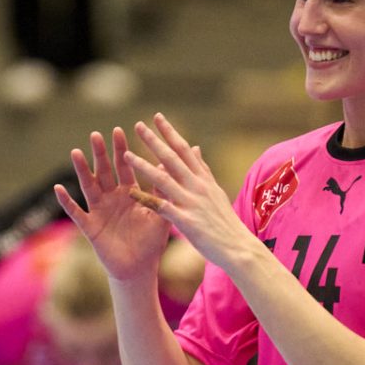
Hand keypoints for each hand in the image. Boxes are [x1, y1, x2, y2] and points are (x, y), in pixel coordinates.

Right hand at [56, 128, 173, 282]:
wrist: (139, 269)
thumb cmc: (151, 242)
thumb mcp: (161, 215)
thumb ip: (164, 191)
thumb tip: (170, 166)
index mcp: (129, 193)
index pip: (125, 166)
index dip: (121, 149)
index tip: (119, 130)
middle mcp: (112, 198)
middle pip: (104, 171)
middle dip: (100, 153)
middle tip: (96, 134)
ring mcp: (99, 211)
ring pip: (88, 186)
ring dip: (82, 170)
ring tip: (75, 152)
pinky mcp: (90, 227)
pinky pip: (76, 212)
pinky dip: (67, 201)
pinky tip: (59, 188)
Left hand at [124, 114, 259, 271]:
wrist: (238, 247)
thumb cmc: (225, 222)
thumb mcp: (216, 192)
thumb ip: (203, 170)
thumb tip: (196, 148)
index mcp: (204, 179)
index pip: (185, 149)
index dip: (170, 132)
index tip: (157, 117)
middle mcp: (197, 186)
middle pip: (172, 158)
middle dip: (154, 140)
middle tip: (138, 125)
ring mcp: (191, 203)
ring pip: (163, 179)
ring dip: (143, 166)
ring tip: (126, 155)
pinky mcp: (186, 221)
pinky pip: (161, 207)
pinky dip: (145, 199)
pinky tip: (130, 192)